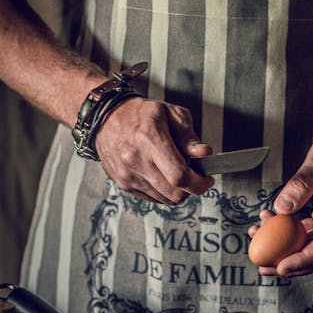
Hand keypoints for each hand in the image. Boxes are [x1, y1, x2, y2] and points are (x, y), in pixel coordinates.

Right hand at [94, 97, 213, 202]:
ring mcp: (128, 175)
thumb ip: (189, 136)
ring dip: (177, 190)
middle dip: (191, 188)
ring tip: (175, 171)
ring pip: (165, 199)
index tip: (207, 179)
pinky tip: (161, 174)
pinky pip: (152, 198)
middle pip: (174, 193)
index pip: (179, 176)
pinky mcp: (124, 184)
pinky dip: (162, 191)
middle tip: (195, 176)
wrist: (106, 117)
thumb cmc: (140, 114)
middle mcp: (136, 160)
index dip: (199, 183)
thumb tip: (203, 153)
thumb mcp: (171, 114)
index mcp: (150, 139)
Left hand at [248, 120, 312, 276]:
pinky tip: (270, 219)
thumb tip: (281, 208)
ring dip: (286, 248)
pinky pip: (310, 233)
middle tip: (262, 265)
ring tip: (257, 235)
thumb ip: (304, 180)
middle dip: (291, 264)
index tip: (281, 266)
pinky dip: (290, 232)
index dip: (304, 259)